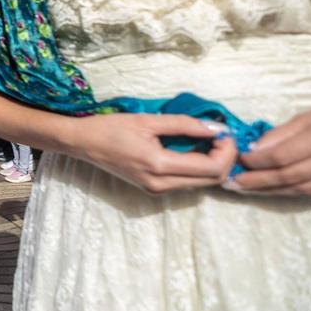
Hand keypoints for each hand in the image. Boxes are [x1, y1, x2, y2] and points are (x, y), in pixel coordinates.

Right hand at [73, 114, 237, 193]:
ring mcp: (157, 190)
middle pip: (211, 180)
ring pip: (202, 183)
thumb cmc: (112, 128)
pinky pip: (187, 182)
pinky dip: (199, 168)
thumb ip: (185, 125)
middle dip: (225, 158)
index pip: (210, 168)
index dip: (227, 151)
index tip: (224, 132)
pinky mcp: (154, 190)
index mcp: (159, 166)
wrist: (84, 143)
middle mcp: (161, 185)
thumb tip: (217, 128)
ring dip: (213, 164)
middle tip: (221, 136)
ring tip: (210, 141)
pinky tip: (194, 151)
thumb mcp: (148, 120)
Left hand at [232, 110, 310, 195]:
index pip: (283, 156)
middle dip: (258, 181)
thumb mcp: (310, 118)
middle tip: (232, 183)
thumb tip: (254, 149)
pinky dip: (286, 192)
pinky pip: (310, 193)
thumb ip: (282, 134)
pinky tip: (268, 189)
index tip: (238, 159)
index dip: (257, 161)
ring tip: (245, 189)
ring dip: (269, 191)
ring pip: (299, 189)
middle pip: (289, 176)